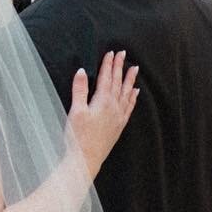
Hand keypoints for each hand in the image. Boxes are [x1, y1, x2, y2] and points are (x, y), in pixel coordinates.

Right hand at [67, 51, 138, 176]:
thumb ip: (79, 90)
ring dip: (130, 80)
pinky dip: (133, 98)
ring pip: (126, 93)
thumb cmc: (78, 136)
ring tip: (134, 69)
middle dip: (120, 67)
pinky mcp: (119, 126)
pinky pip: (129, 107)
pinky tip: (135, 93)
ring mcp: (118, 116)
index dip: (108, 64)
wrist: (86, 159)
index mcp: (103, 101)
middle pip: (117, 82)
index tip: (111, 52)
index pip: (106, 78)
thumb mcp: (76, 111)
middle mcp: (114, 106)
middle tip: (124, 54)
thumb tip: (82, 71)